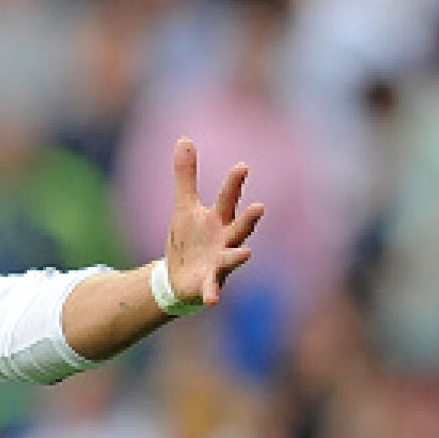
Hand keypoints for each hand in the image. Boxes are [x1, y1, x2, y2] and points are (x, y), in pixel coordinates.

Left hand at [167, 137, 264, 306]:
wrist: (178, 277)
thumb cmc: (189, 238)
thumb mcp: (183, 205)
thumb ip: (186, 175)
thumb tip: (184, 137)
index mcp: (218, 220)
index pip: (228, 198)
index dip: (235, 183)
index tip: (242, 166)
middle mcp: (225, 240)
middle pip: (239, 227)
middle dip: (249, 218)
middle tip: (260, 207)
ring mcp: (219, 263)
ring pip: (232, 258)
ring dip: (238, 256)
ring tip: (247, 253)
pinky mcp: (209, 283)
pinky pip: (212, 289)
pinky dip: (212, 293)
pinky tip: (212, 300)